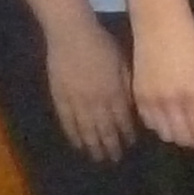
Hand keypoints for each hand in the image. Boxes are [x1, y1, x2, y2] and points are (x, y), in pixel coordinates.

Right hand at [46, 23, 138, 163]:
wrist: (71, 35)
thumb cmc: (102, 44)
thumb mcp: (123, 64)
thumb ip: (128, 87)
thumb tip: (133, 106)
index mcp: (114, 93)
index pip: (122, 120)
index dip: (126, 134)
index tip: (130, 145)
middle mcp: (96, 102)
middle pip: (104, 129)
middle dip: (110, 145)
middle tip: (114, 159)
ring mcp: (76, 102)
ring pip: (86, 129)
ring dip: (92, 145)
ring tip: (97, 157)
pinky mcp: (60, 98)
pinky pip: (67, 121)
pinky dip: (73, 134)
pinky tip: (77, 144)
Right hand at [131, 10, 193, 150]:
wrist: (158, 24)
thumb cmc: (192, 41)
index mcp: (191, 94)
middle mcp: (168, 102)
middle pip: (183, 138)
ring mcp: (149, 100)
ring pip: (164, 134)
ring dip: (180, 135)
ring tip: (191, 126)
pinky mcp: (137, 96)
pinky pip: (149, 123)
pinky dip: (163, 126)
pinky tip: (172, 117)